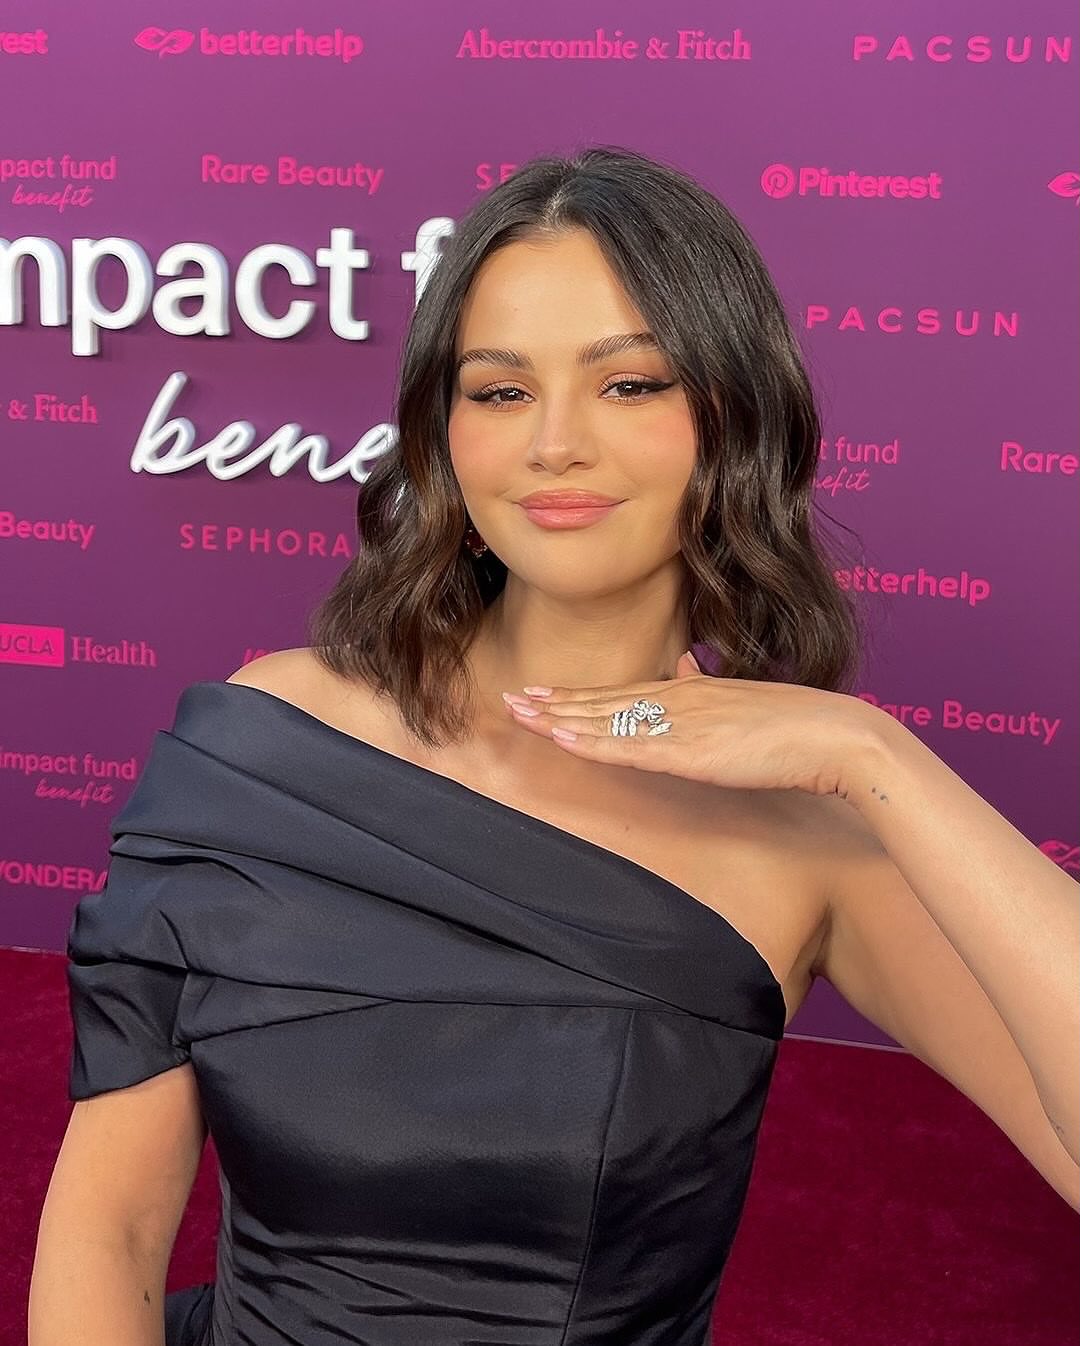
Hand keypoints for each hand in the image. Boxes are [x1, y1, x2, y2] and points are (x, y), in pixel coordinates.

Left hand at [502, 650, 879, 799]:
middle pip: (604, 702)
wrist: (835, 736)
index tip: (544, 694)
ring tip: (519, 714)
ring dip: (559, 718)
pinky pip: (626, 746)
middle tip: (511, 699)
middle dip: (554, 702)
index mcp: (693, 691)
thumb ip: (712, 687)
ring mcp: (681, 724)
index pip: (624, 694)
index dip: (580, 696)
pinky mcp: (688, 751)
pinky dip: (588, 741)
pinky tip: (559, 736)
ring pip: (606, 720)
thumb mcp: (746, 701)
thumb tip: (688, 665)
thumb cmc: (801, 726)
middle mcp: (679, 699)